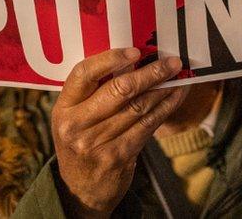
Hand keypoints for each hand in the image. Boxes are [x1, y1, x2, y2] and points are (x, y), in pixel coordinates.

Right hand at [52, 49, 187, 217]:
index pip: (83, 73)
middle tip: (171, 62)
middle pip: (118, 90)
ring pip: (138, 107)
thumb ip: (92, 94)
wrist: (81, 190)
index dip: (110, 59)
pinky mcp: (117, 156)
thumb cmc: (81, 143)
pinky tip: (176, 96)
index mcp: (63, 108)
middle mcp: (76, 125)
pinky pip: (147, 126)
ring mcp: (96, 143)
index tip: (136, 51)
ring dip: (163, 89)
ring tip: (178, 76)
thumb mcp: (73, 118)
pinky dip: (165, 108)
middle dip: (150, 73)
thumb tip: (133, 60)